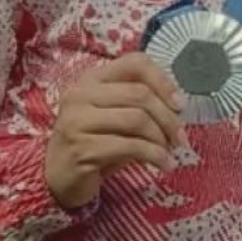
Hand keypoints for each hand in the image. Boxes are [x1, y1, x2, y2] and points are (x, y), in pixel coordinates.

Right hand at [44, 54, 188, 208]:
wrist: (60, 177)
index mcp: (92, 79)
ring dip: (161, 139)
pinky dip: (155, 156)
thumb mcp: (117, 116)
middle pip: (140, 94)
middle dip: (169, 118)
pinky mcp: (81, 148)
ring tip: (169, 152)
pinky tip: (163, 164)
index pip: (135, 63)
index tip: (180, 105)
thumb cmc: (96, 142)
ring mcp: (76, 121)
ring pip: (137, 119)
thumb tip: (178, 106)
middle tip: (180, 138)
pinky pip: (131, 146)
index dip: (164, 81)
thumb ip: (140, 103)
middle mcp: (80, 94)